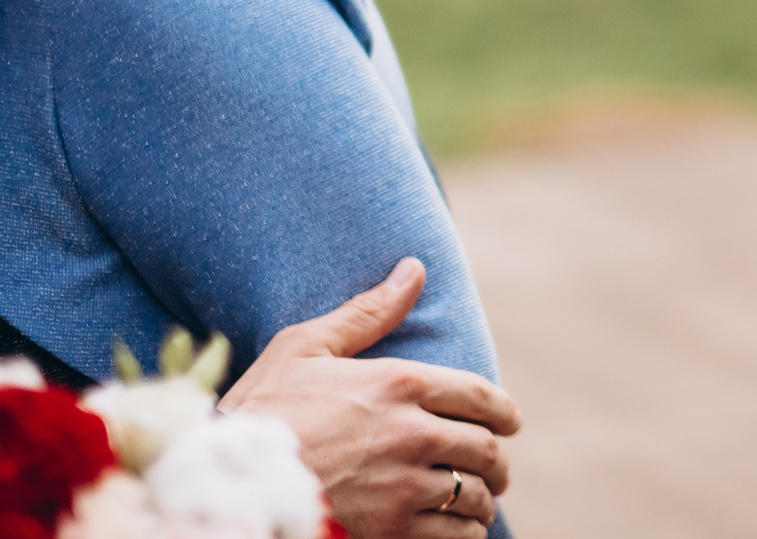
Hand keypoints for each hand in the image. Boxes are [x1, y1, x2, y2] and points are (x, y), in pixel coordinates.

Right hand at [219, 259, 520, 538]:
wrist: (223, 484)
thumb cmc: (259, 412)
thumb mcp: (305, 348)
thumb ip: (368, 312)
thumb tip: (414, 269)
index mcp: (401, 384)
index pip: (482, 397)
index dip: (504, 414)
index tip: (509, 425)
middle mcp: (413, 433)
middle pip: (485, 449)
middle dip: (496, 461)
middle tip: (495, 470)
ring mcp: (403, 486)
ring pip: (474, 495)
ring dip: (481, 500)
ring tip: (476, 502)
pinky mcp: (391, 531)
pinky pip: (454, 535)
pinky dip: (463, 534)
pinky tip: (455, 530)